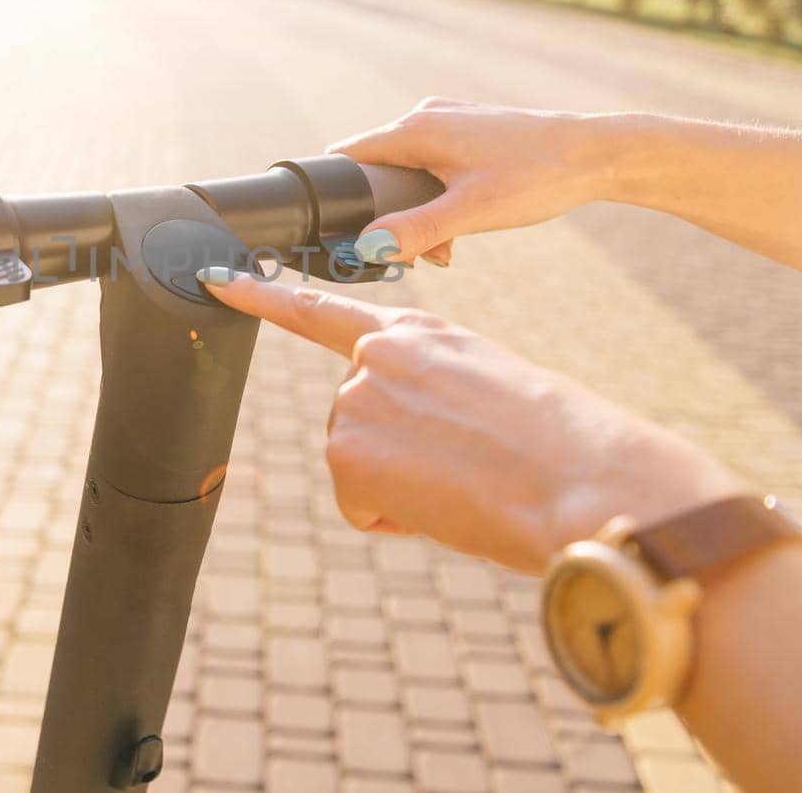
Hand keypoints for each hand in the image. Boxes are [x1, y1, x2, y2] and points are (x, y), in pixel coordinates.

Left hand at [201, 270, 740, 574]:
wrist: (585, 478)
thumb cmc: (563, 445)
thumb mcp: (491, 389)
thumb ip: (432, 392)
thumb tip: (411, 437)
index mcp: (421, 331)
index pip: (323, 309)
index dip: (264, 295)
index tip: (217, 281)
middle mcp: (377, 354)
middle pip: (354, 419)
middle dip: (396, 455)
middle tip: (464, 464)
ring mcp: (355, 397)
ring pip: (359, 465)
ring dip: (402, 488)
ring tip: (464, 479)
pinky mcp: (344, 449)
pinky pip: (361, 507)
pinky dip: (399, 520)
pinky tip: (445, 504)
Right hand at [331, 98, 631, 264]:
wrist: (597, 154)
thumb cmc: (538, 177)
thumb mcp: (473, 212)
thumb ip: (417, 231)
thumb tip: (367, 249)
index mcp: (416, 129)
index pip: (347, 155)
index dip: (335, 193)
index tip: (339, 232)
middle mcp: (426, 117)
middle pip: (376, 168)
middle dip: (385, 215)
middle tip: (409, 254)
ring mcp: (449, 121)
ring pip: (407, 171)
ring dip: (415, 212)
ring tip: (445, 248)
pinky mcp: (469, 132)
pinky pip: (433, 167)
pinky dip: (437, 198)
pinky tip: (461, 227)